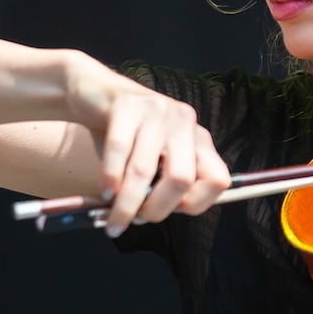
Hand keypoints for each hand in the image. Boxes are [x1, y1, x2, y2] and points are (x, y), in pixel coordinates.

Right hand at [66, 64, 231, 234]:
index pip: (217, 179)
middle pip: (182, 179)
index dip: (196, 204)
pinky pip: (119, 150)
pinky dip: (110, 178)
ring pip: (145, 169)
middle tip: (136, 221)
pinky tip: (105, 192)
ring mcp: (157, 111)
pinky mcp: (126, 105)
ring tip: (113, 220)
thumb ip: (163, 183)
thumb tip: (151, 216)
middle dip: (157, 209)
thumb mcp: (156, 157)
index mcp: (199, 139)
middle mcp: (184, 122)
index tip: (169, 213)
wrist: (95, 92)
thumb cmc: (128, 135)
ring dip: (127, 202)